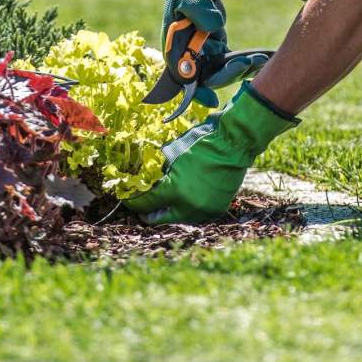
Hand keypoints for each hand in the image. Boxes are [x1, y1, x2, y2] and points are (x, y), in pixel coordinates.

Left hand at [124, 82, 298, 224]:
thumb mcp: (172, 153)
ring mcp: (204, 210)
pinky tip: (182, 202)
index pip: (147, 203)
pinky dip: (187, 209)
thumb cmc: (201, 142)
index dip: (134, 202)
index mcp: (175, 191)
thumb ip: (157, 169)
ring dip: (169, 212)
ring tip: (162, 206)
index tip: (128, 200)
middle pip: (161, 218)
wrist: (234, 143)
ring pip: (179, 218)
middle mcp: (189, 206)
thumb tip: (145, 177)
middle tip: (142, 211)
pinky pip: (195, 214)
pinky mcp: (216, 210)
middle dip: (149, 214)